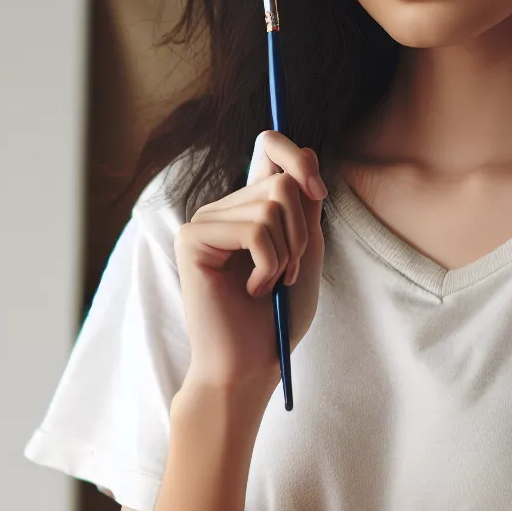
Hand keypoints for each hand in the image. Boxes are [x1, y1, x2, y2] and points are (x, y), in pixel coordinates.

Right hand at [173, 130, 327, 393]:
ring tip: (270, 285)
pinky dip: (268, 265)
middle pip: (282, 180)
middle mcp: (225, 206)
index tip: (318, 193)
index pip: (269, 144)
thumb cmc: (278, 317)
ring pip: (271, 205)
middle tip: (289, 271)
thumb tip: (306, 153)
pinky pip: (254, 230)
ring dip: (286, 254)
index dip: (298, 156)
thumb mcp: (306, 252)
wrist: (251, 365)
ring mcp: (205, 220)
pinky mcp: (193, 239)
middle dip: (301, 232)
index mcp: (250, 204)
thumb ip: (304, 205)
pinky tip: (252, 291)